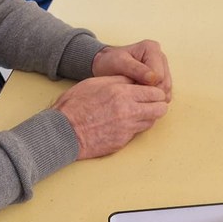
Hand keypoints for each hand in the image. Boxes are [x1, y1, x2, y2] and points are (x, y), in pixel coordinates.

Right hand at [53, 75, 167, 159]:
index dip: (155, 91)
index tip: (151, 91)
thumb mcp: (96, 83)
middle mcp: (128, 110)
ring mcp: (126, 128)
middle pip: (160, 107)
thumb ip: (119, 80)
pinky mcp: (122, 141)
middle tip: (149, 102)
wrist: (63, 131)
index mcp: (121, 92)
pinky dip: (136, 127)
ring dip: (148, 116)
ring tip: (137, 112)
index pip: (154, 91)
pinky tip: (125, 122)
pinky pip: (138, 132)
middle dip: (157, 104)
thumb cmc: (74, 105)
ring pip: (152, 121)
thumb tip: (135, 80)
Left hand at [92, 40, 172, 99]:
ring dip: (151, 97)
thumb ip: (135, 69)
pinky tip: (140, 97)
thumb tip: (153, 78)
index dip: (145, 86)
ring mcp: (163, 68)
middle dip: (149, 92)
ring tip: (134, 94)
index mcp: (152, 48)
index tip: (130, 87)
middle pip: (164, 83)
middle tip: (132, 93)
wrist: (106, 66)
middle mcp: (160, 57)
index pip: (158, 75)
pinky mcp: (163, 79)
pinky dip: (153, 98)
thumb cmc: (110, 63)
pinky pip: (165, 93)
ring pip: (166, 90)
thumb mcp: (118, 63)